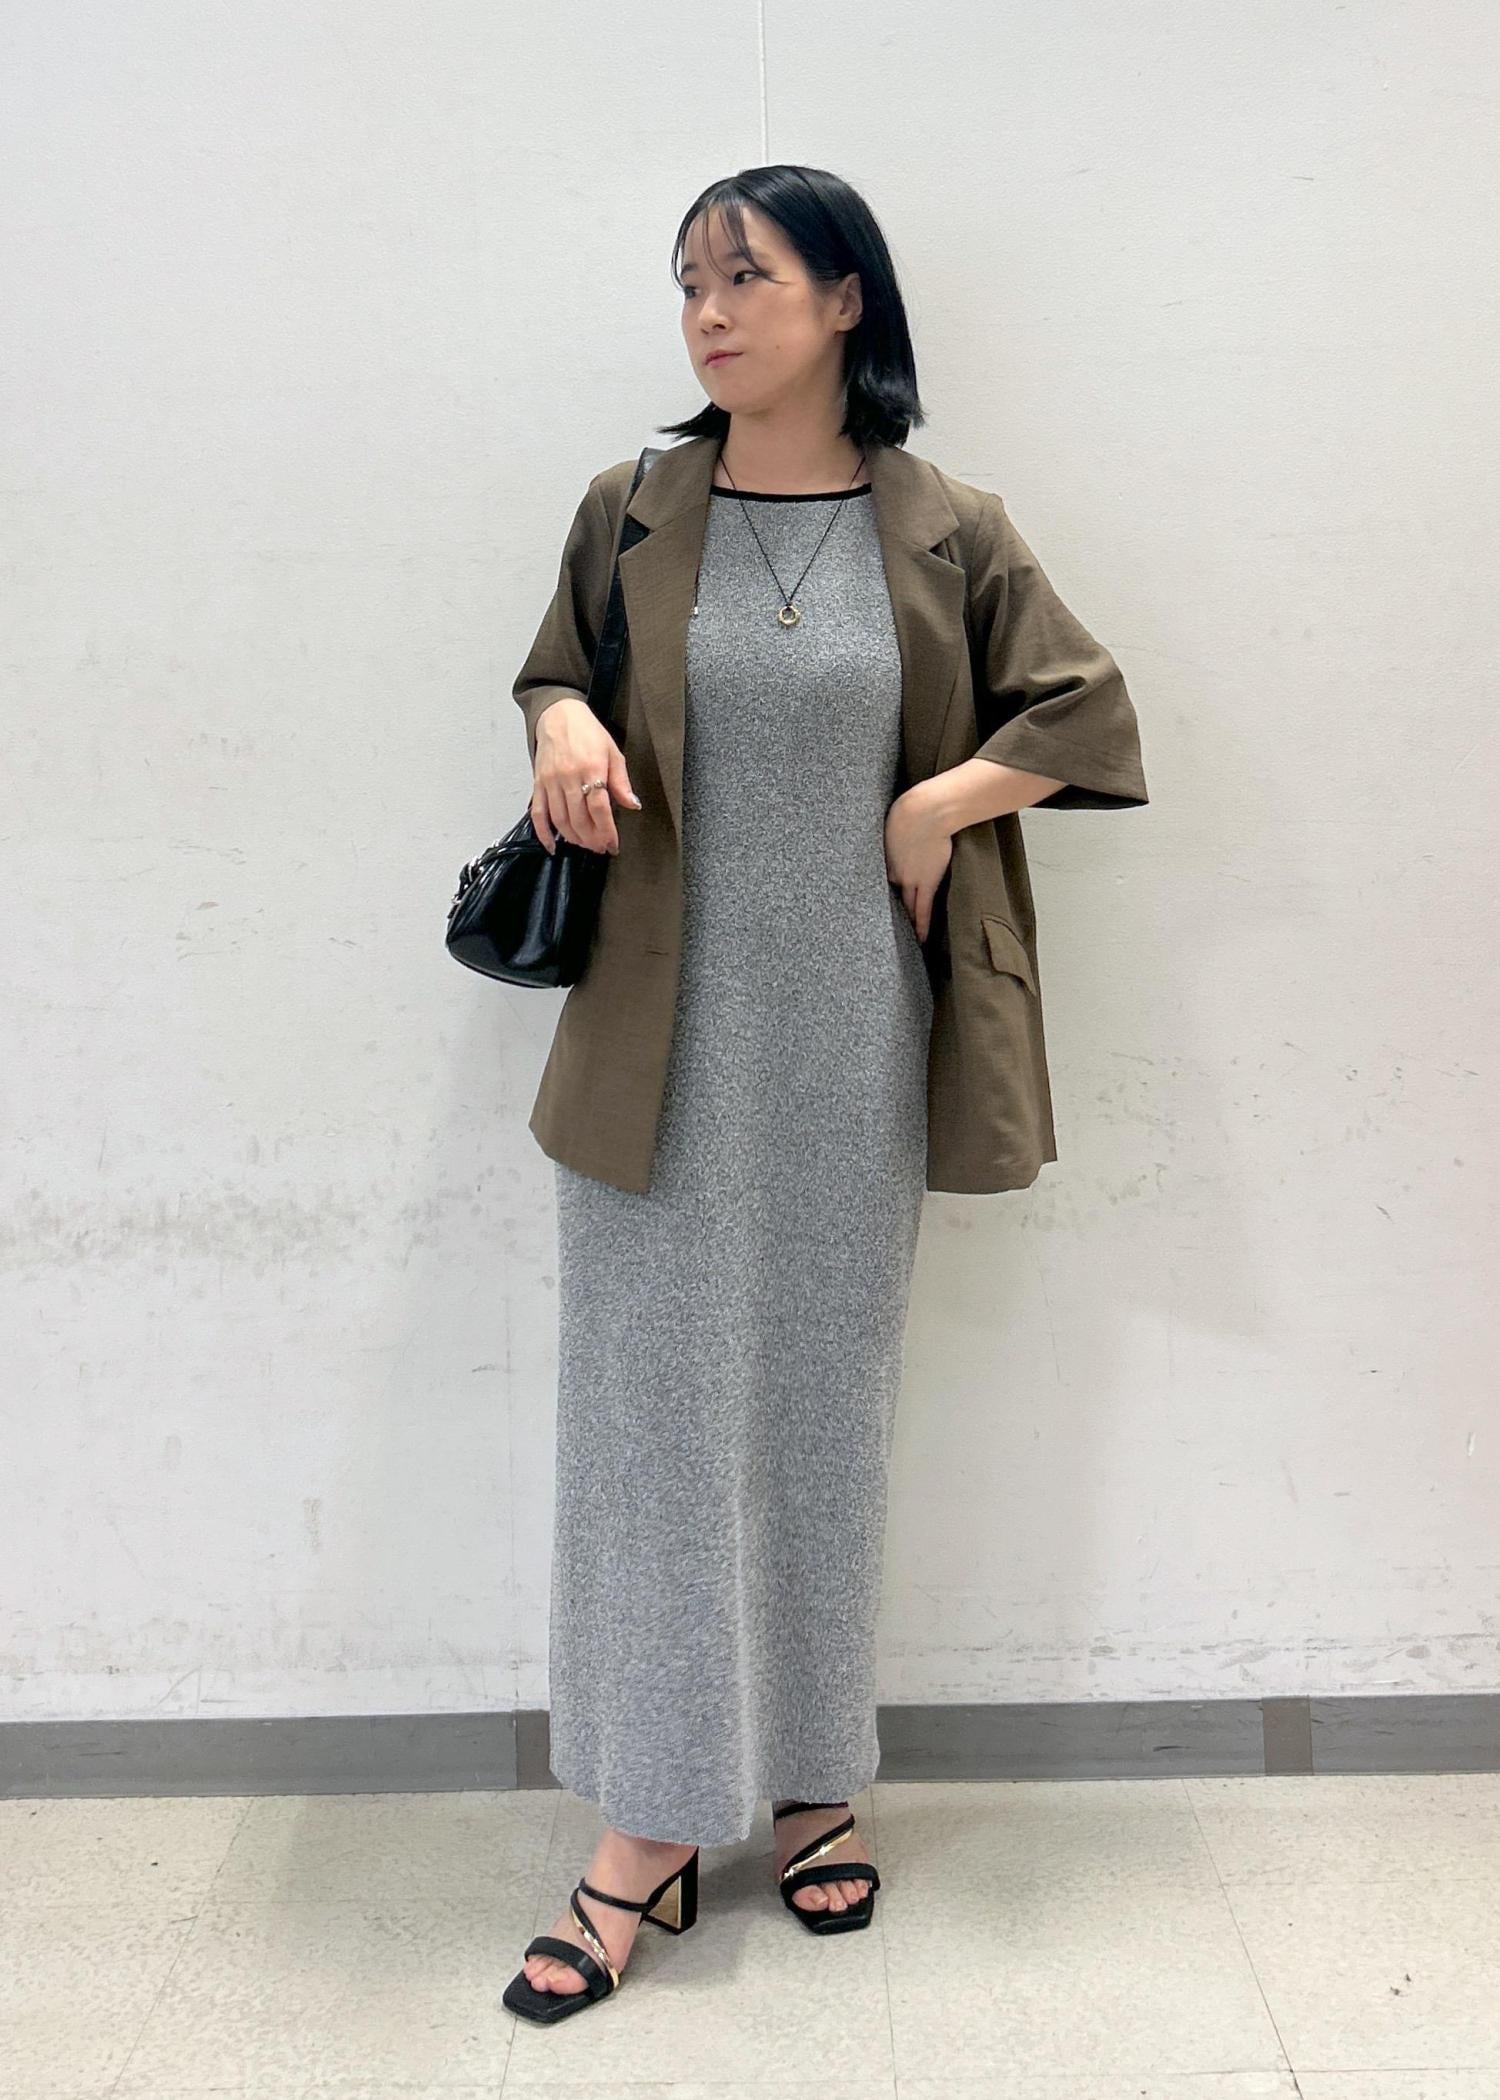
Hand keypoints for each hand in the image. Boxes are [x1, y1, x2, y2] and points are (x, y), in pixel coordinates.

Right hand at [532, 698, 640, 855]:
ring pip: (561, 820)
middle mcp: (569, 777)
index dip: (607, 831)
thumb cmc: (588, 733)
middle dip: (592, 839)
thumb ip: (621, 781)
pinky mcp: (538, 783)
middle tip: (600, 847)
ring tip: (585, 845)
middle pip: (580, 819)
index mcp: (591, 768)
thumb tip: (632, 805)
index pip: (599, 809)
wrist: (559, 715)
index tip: (612, 844)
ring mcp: (551, 781)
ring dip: (574, 838)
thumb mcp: (613, 752)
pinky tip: (552, 846)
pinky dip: (543, 833)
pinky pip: (538, 813)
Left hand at [884, 780, 953, 943]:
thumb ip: (896, 831)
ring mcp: (910, 880)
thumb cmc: (912, 808)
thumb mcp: (895, 821)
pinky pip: (923, 910)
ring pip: (907, 907)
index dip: (885, 888)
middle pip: (890, 896)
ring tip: (907, 940)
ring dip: (907, 923)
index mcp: (885, 858)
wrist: (925, 811)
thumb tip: (898, 828)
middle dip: (888, 912)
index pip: (885, 879)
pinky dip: (922, 926)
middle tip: (884, 930)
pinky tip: (921, 940)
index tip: (882, 897)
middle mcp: (894, 873)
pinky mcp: (927, 883)